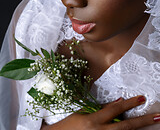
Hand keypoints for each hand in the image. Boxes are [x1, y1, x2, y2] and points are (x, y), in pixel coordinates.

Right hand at [41, 96, 159, 129]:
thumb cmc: (68, 125)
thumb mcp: (83, 113)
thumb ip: (101, 109)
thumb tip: (118, 103)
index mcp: (93, 121)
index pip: (114, 110)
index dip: (128, 104)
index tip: (141, 99)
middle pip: (125, 127)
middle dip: (142, 121)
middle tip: (157, 116)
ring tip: (151, 123)